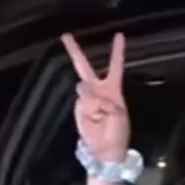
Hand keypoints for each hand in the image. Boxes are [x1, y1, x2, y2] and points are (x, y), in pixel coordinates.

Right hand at [61, 32, 129, 162]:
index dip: (117, 51)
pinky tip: (93, 120)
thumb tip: (86, 92)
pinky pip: (81, 104)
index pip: (115, 65)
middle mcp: (98, 90)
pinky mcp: (78, 108)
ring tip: (101, 117)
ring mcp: (86, 99)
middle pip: (85, 67)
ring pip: (84, 90)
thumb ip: (102, 101)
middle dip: (75, 52)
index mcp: (113, 89)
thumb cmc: (117, 131)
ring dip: (93, 101)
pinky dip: (88, 111)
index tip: (119, 34)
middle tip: (65, 35)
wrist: (105, 150)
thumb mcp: (118, 114)